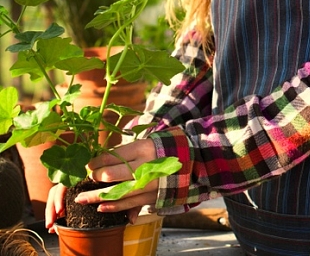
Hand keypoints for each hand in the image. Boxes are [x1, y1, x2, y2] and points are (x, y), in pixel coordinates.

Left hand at [45, 139, 159, 229]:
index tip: (88, 165)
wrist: (185, 161)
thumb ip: (121, 155)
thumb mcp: (142, 146)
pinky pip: (130, 203)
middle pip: (112, 174)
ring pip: (117, 193)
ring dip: (97, 197)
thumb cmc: (156, 152)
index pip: (112, 156)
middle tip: (88, 178)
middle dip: (96, 177)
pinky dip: (114, 207)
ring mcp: (149, 183)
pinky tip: (101, 207)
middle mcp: (145, 166)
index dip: (96, 162)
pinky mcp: (152, 196)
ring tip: (81, 199)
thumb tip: (96, 163)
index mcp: (142, 149)